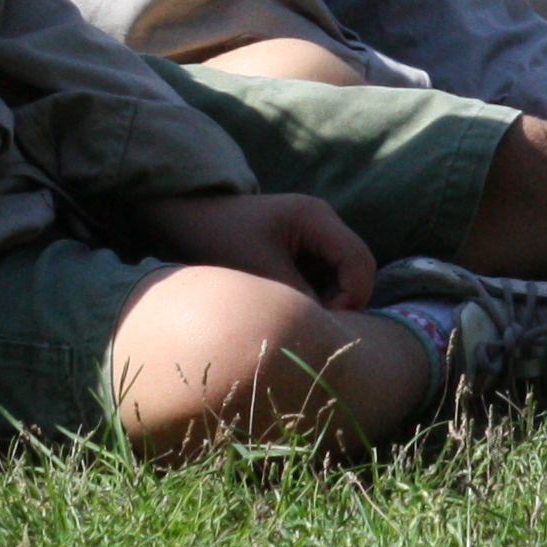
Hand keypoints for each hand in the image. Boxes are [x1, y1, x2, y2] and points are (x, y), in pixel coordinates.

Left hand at [133, 191, 373, 310]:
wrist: (187, 218)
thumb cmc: (219, 238)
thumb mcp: (259, 272)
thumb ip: (296, 298)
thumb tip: (324, 329)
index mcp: (316, 217)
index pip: (358, 259)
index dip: (352, 295)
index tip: (325, 323)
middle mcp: (323, 220)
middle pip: (358, 266)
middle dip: (346, 299)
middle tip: (317, 326)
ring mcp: (314, 233)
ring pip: (344, 273)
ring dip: (331, 299)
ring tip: (302, 319)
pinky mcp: (303, 247)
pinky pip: (325, 275)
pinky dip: (317, 294)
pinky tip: (294, 308)